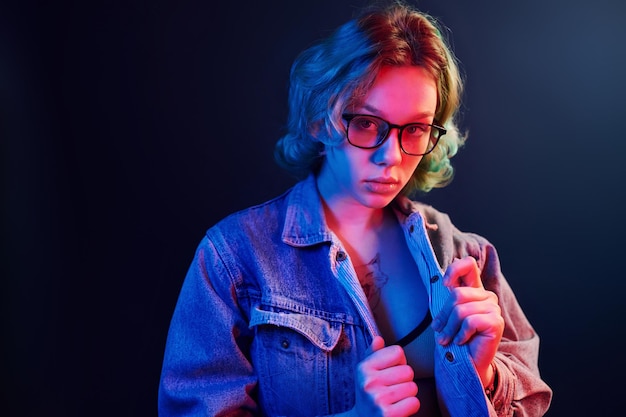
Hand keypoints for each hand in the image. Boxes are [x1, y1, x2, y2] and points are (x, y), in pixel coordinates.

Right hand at [351, 336, 419, 416]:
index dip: (399, 362)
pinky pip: (414, 402)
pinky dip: (410, 406)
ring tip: (395, 398)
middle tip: (393, 387)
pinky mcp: (388, 415)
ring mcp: (378, 399)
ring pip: (412, 387)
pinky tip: (398, 408)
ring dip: (407, 394)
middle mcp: (369, 382)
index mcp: (364, 367)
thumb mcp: (365, 373)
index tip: (391, 370)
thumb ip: (373, 354)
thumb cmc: (367, 394)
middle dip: (404, 380)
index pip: (397, 352)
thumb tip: (378, 339)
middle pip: (408, 370)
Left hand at [431, 256, 503, 385]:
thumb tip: (452, 266)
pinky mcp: (496, 322)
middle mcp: (486, 296)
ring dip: (449, 328)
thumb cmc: (454, 337)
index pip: (468, 265)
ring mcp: (493, 308)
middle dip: (443, 315)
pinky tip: (461, 341)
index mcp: (474, 289)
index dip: (454, 271)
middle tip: (439, 330)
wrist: (465, 363)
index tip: (444, 285)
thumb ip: (450, 292)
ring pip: (461, 310)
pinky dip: (460, 334)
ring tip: (447, 339)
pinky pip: (470, 322)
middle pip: (457, 294)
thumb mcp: (447, 312)